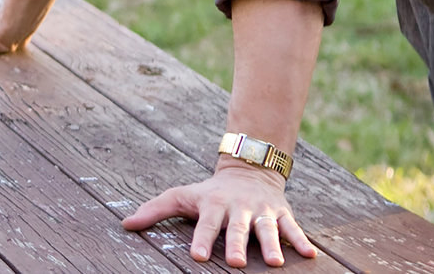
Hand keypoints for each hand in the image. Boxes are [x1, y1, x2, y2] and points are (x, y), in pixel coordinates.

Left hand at [121, 162, 317, 267]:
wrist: (247, 169)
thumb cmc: (208, 192)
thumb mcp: (181, 196)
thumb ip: (154, 211)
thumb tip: (125, 225)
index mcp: (213, 205)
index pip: (206, 225)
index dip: (201, 239)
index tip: (197, 256)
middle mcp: (238, 208)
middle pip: (237, 229)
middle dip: (237, 245)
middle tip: (236, 263)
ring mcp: (261, 211)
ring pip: (266, 229)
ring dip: (272, 244)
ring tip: (274, 262)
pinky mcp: (281, 214)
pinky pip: (292, 228)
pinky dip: (300, 240)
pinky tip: (309, 255)